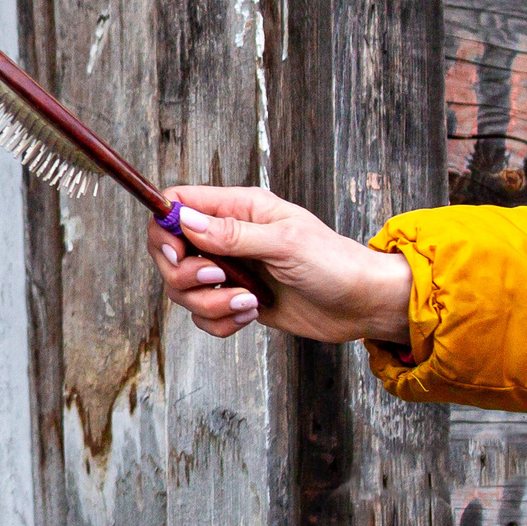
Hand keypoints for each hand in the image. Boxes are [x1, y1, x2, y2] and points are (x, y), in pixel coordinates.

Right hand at [145, 185, 413, 344]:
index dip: (165, 227)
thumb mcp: (285, 243)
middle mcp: (229, 237)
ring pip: (184, 289)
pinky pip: (204, 316)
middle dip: (185, 274)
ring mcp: (231, 271)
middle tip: (219, 278)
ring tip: (248, 303)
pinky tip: (250, 316)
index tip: (175, 252)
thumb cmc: (335, 263)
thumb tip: (185, 220)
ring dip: (209, 303)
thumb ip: (233, 234)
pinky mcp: (237, 301)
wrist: (361, 304)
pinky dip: (219, 322)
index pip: (179, 203)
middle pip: (170, 252)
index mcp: (239, 209)